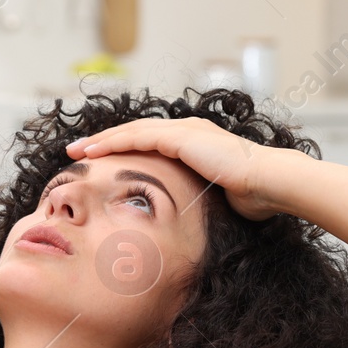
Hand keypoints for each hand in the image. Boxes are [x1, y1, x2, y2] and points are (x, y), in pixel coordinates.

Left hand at [66, 118, 282, 220]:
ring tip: (77, 150)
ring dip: (101, 140)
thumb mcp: (215, 196)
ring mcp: (184, 130)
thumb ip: (198, 197)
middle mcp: (186, 130)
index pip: (149, 142)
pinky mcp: (181, 137)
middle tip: (77, 151)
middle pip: (134, 132)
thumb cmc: (252, 197)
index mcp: (194, 142)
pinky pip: (138, 138)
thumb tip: (187, 217)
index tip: (99, 160)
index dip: (122, 148)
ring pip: (131, 131)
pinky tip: (94, 151)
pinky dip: (113, 143)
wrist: (270, 183)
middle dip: (104, 141)